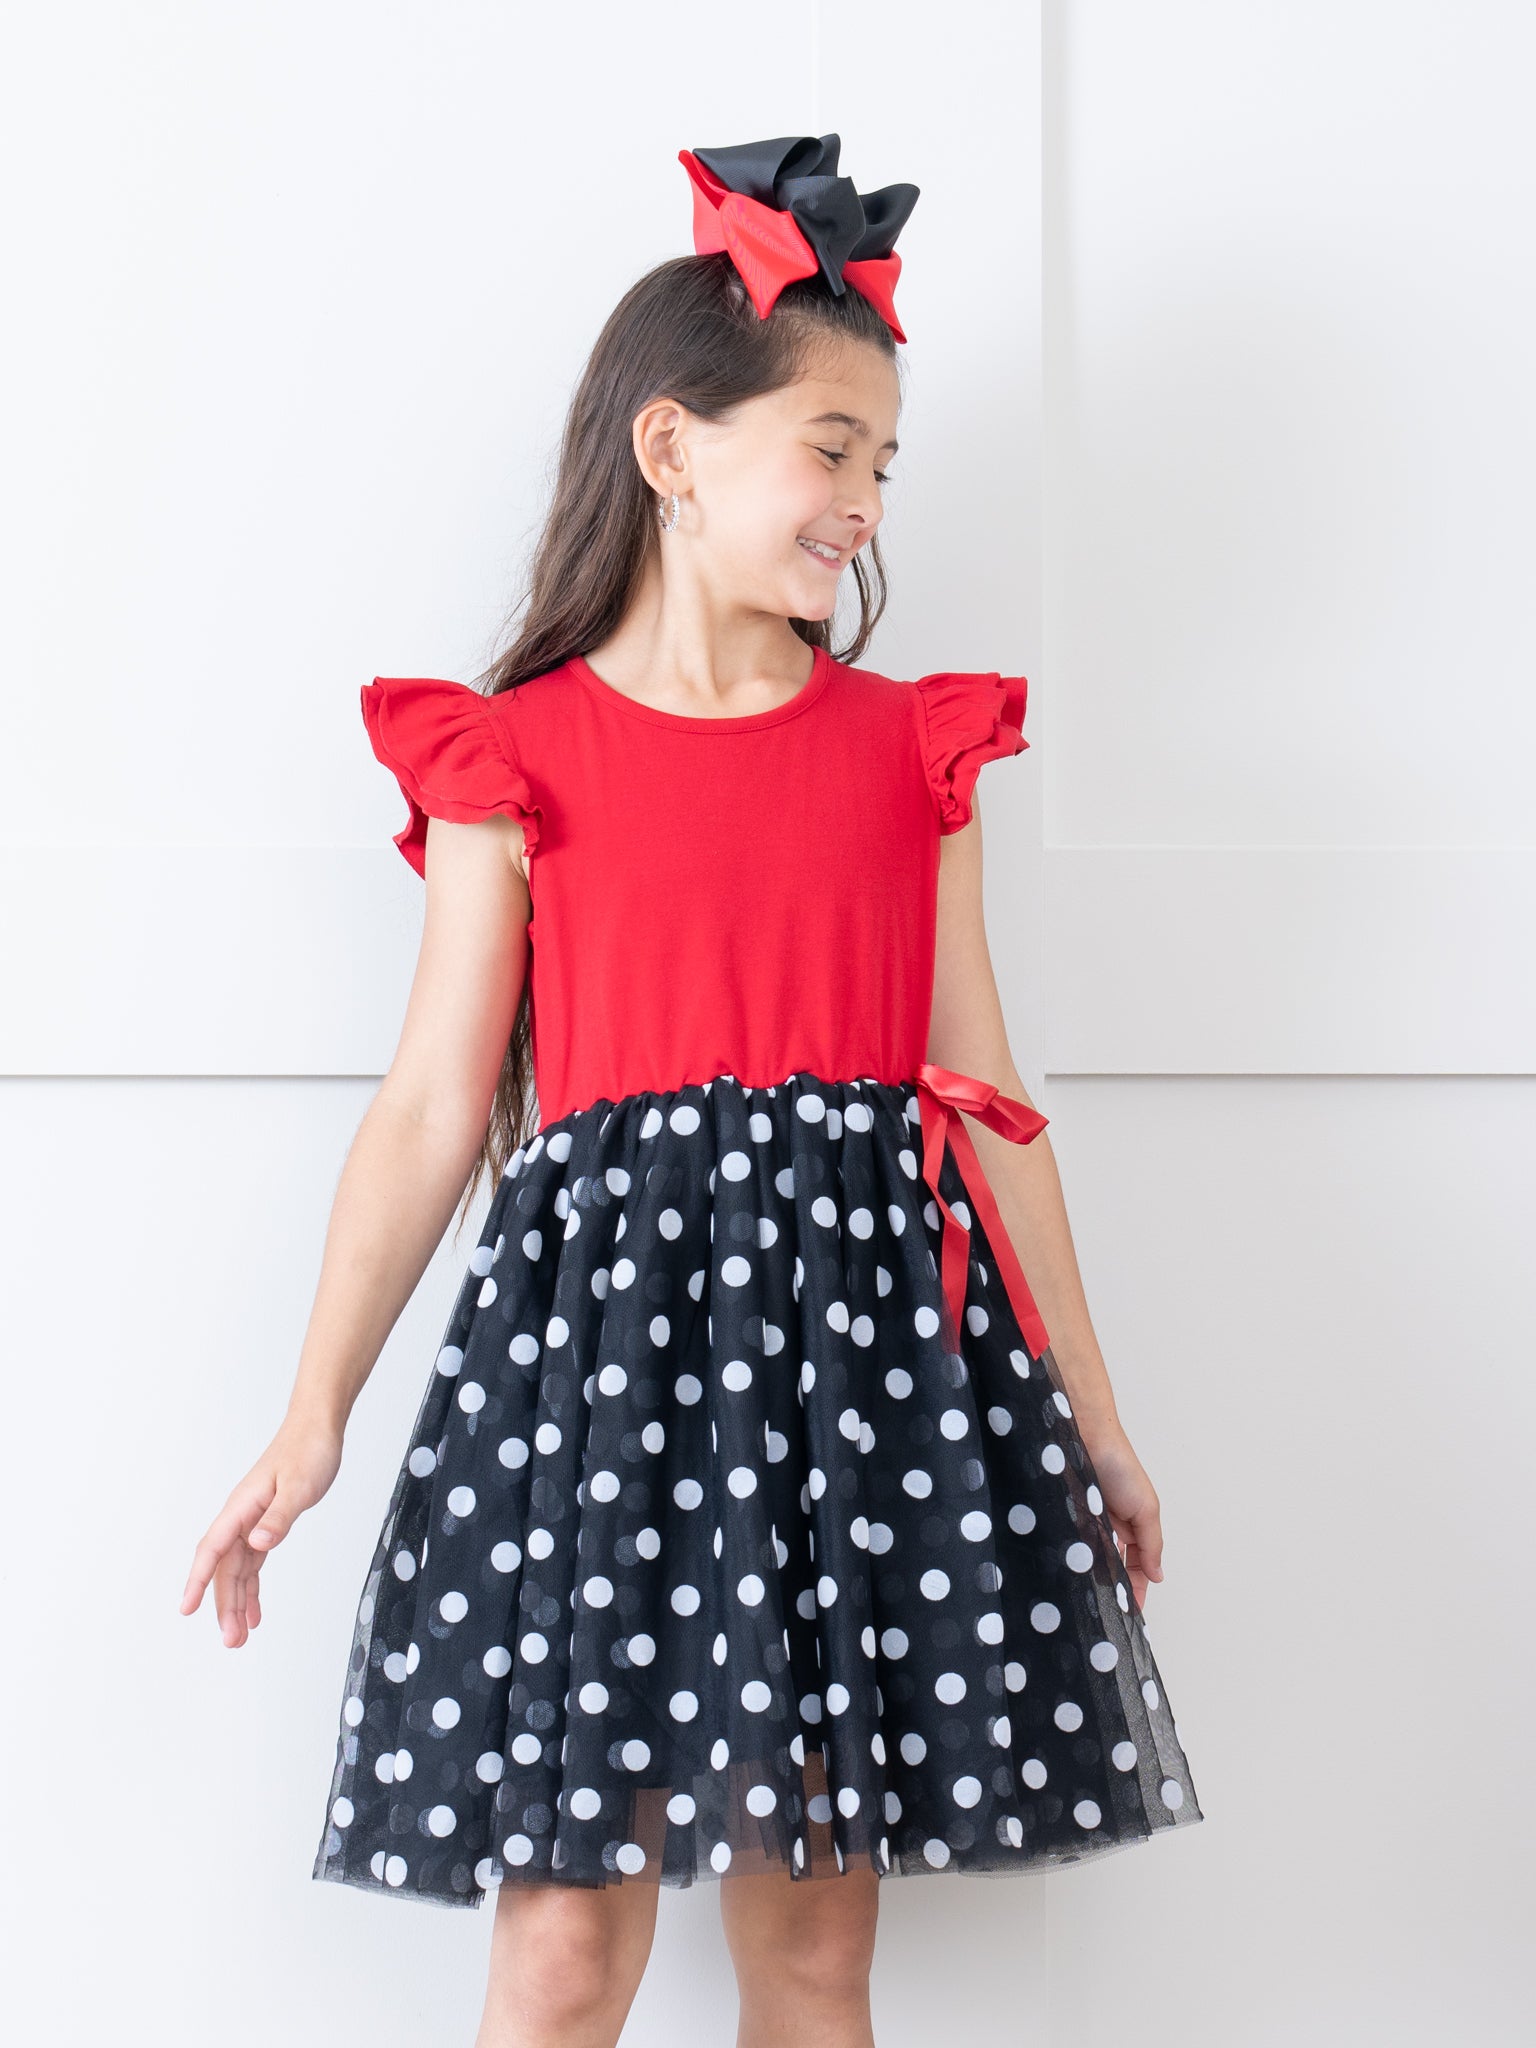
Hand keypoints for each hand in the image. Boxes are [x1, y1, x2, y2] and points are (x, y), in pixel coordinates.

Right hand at [179, 1413, 343, 1646]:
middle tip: (232, 1641)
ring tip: (240, 1636)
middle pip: (224, 1568)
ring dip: (237, 1602)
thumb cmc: (308, 1451)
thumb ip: (278, 1517)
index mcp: (241, 1507)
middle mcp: (241, 1517)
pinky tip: (255, 1611)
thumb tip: (256, 1545)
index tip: (187, 1608)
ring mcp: (251, 1522)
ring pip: (236, 1570)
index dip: (198, 1580)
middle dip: (224, 1605)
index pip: (212, 1549)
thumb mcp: (299, 1486)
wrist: (317, 1428)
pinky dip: (252, 1587)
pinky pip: (251, 1563)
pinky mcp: (265, 1524)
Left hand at [1078, 1420, 1164, 1613]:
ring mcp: (1082, 1523)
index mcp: (1130, 1526)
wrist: (1085, 1435)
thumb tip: (1158, 1576)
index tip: (1131, 1612)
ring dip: (1089, 1577)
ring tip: (1088, 1601)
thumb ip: (1152, 1544)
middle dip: (1109, 1588)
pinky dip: (1069, 1560)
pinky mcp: (1062, 1518)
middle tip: (1107, 1613)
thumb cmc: (1120, 1465)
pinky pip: (1067, 1545)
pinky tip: (1069, 1575)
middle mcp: (1106, 1527)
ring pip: (1088, 1560)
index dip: (1135, 1588)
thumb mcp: (1146, 1508)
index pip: (1135, 1566)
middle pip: (1110, 1568)